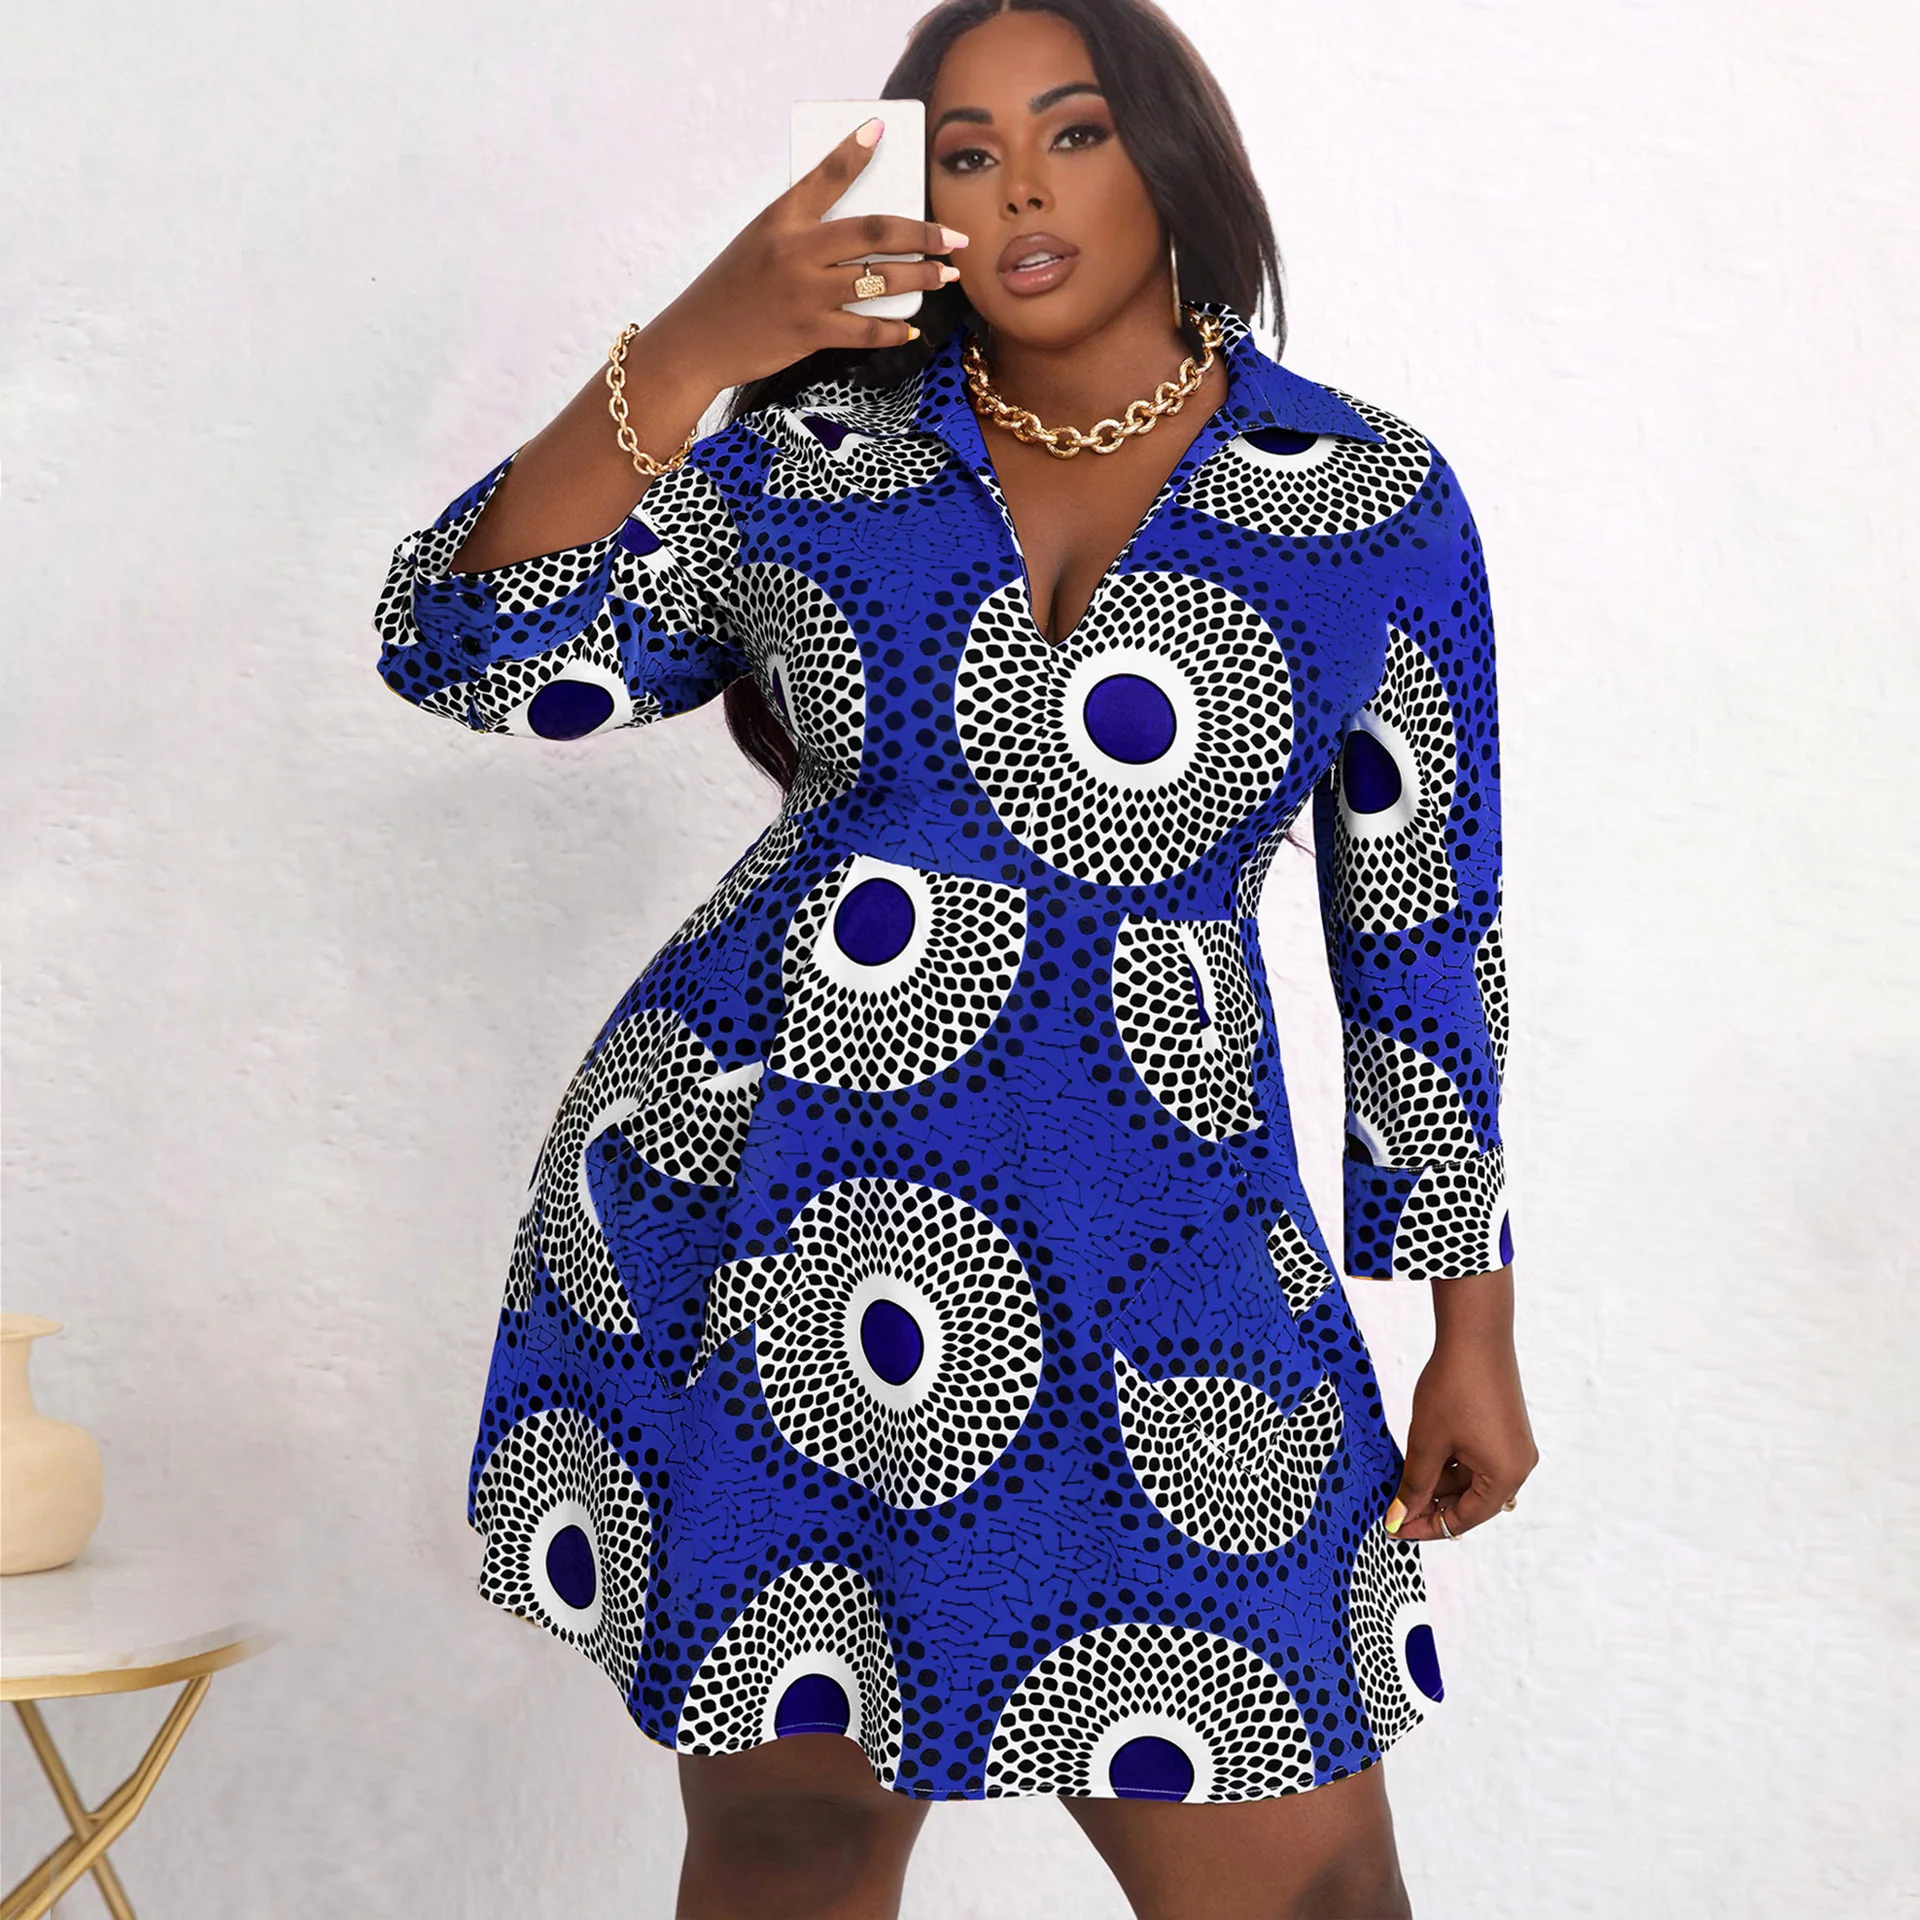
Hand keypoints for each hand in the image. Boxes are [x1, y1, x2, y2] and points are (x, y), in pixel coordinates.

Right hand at [651, 117, 967, 391]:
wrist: (699, 338)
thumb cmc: (734, 287)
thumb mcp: (760, 242)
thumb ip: (804, 229)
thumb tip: (863, 229)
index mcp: (780, 218)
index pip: (824, 175)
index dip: (854, 150)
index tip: (881, 128)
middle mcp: (795, 250)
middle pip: (874, 231)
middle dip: (924, 234)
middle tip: (954, 237)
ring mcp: (805, 293)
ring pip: (879, 281)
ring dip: (921, 278)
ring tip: (946, 276)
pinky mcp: (810, 332)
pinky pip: (865, 329)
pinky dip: (893, 330)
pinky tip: (910, 328)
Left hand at [1384, 1266, 1536, 1541]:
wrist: (1475, 1335)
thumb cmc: (1453, 1388)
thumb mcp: (1427, 1442)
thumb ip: (1414, 1486)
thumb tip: (1397, 1520)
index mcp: (1505, 1477)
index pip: (1462, 1520)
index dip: (1425, 1527)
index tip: (1393, 1529)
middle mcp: (1518, 1467)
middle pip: (1470, 1502)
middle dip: (1431, 1503)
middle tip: (1393, 1505)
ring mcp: (1515, 1447)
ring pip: (1471, 1479)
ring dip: (1439, 1481)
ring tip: (1403, 1476)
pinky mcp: (1508, 1429)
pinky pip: (1478, 1459)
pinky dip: (1451, 1462)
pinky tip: (1422, 1455)